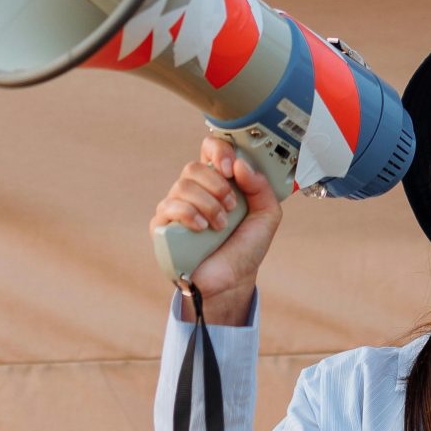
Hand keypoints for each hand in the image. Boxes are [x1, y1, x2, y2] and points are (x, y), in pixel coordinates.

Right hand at [151, 132, 282, 307]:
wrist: (233, 281)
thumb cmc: (245, 247)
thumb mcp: (266, 214)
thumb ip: (261, 186)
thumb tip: (241, 165)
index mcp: (218, 182)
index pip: (209, 149)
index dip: (218, 151)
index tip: (230, 167)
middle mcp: (195, 191)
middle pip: (194, 167)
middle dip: (217, 185)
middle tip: (231, 206)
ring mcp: (176, 207)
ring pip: (183, 186)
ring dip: (208, 204)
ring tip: (220, 225)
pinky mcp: (163, 226)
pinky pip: (169, 207)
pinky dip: (189, 214)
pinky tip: (202, 228)